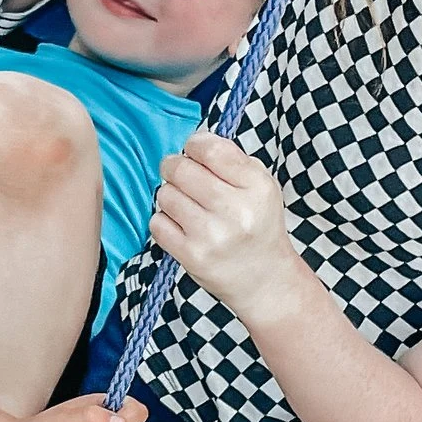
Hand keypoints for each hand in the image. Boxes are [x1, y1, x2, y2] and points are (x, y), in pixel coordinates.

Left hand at [149, 134, 302, 319]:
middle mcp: (235, 210)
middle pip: (181, 170)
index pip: (210, 148)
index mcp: (256, 186)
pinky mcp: (192, 256)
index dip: (193, 145)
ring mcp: (211, 235)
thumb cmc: (258, 225)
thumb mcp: (261, 186)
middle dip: (174, 167)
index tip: (192, 151)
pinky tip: (181, 226)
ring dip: (169, 195)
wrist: (264, 279)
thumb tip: (193, 142)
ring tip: (186, 205)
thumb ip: (231, 158)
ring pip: (165, 195)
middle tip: (179, 174)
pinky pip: (157, 223)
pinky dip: (164, 221)